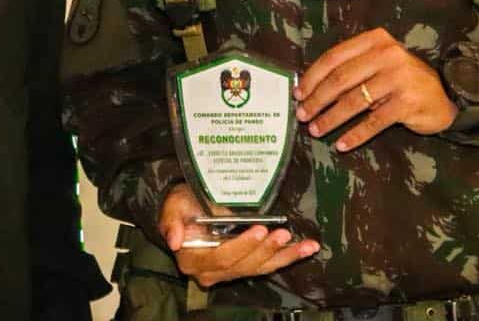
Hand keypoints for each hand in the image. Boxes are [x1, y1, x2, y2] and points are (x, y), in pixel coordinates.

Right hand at [157, 183, 318, 286]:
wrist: (187, 210)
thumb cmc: (181, 205)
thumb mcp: (173, 207)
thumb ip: (171, 222)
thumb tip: (174, 240)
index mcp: (194, 261)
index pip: (221, 257)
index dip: (242, 246)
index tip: (259, 229)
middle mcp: (212, 272)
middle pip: (244, 265)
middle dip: (266, 250)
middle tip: (283, 232)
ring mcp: (230, 271)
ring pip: (260, 268)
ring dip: (284, 256)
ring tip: (304, 245)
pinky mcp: (245, 265)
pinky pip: (268, 264)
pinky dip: (288, 256)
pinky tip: (306, 248)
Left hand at [294, 28, 458, 151]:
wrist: (444, 95)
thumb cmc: (402, 80)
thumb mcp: (378, 65)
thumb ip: (351, 69)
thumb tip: (310, 89)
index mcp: (375, 41)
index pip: (335, 57)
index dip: (313, 77)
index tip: (298, 93)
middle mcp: (387, 54)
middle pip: (341, 79)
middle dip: (317, 99)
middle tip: (302, 115)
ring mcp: (399, 78)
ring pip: (354, 101)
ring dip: (331, 118)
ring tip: (316, 130)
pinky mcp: (408, 103)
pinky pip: (374, 122)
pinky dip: (355, 135)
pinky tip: (342, 144)